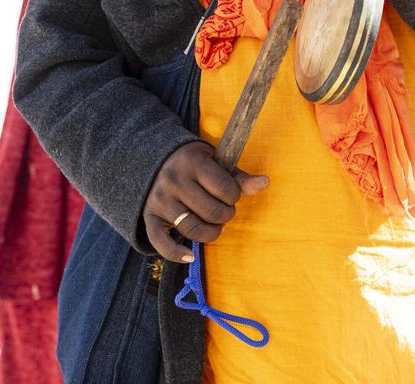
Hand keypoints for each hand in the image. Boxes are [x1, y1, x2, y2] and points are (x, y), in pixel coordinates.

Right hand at [143, 141, 268, 262]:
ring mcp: (160, 199)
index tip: (230, 194)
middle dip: (225, 215)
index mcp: (193, 162)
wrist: (155, 159)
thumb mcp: (215, 161)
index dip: (234, 196)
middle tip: (223, 210)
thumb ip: (238, 176)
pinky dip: (175, 253)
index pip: (225, 188)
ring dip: (210, 233)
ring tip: (213, 225)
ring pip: (192, 229)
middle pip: (211, 212)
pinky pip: (160, 242)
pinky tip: (189, 255)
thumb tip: (265, 183)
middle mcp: (175, 180)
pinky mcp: (149, 215)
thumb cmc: (194, 163)